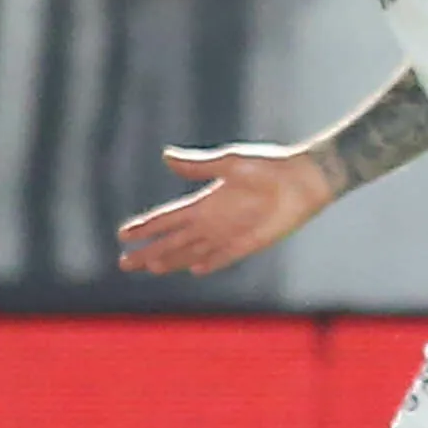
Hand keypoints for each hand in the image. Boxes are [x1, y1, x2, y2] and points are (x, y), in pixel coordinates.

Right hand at [118, 142, 336, 273]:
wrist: (305, 179)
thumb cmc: (269, 166)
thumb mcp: (230, 163)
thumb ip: (199, 166)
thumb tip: (166, 157)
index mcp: (205, 201)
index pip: (167, 218)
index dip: (146, 227)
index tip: (123, 234)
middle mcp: (213, 220)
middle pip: (173, 241)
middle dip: (149, 252)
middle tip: (124, 264)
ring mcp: (231, 233)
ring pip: (193, 252)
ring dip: (172, 260)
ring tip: (151, 269)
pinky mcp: (250, 243)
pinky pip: (225, 256)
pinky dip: (211, 263)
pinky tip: (195, 270)